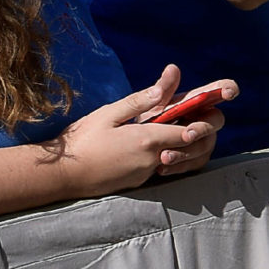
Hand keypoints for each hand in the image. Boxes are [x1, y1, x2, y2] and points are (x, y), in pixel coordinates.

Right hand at [59, 65, 221, 191]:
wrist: (62, 174)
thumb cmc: (81, 141)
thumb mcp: (108, 114)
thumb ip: (138, 102)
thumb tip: (163, 87)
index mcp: (147, 140)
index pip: (189, 131)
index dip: (201, 121)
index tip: (206, 110)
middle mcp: (152, 160)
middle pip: (190, 148)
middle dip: (199, 134)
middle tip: (198, 118)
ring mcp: (147, 173)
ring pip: (178, 159)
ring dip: (184, 145)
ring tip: (178, 128)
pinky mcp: (140, 181)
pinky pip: (163, 167)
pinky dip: (168, 155)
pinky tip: (158, 144)